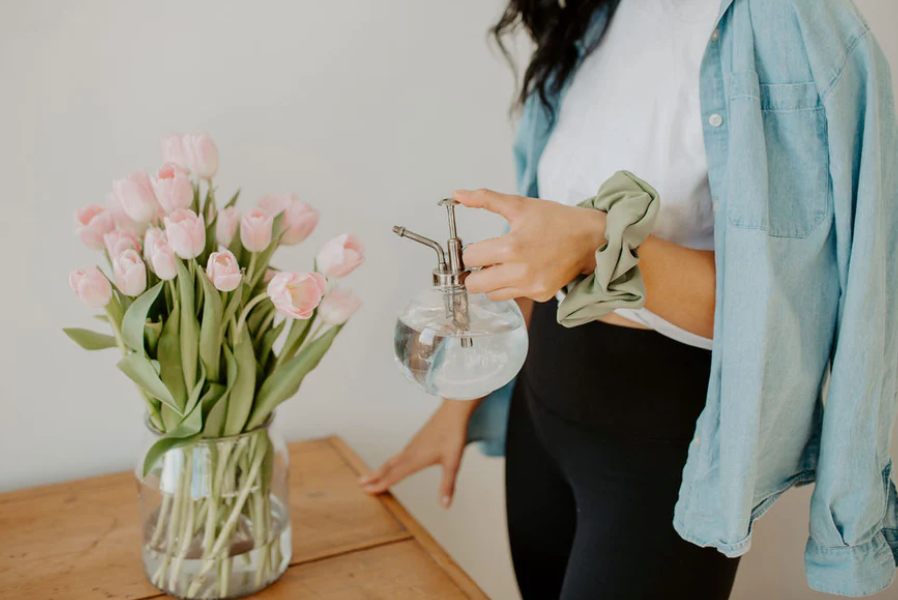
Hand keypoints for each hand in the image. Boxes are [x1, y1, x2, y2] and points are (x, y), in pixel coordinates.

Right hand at [359, 398, 478, 507]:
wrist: (453, 412)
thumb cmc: (453, 435)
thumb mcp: (453, 463)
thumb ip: (447, 485)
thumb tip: (446, 506)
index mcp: (415, 460)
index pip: (393, 476)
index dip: (380, 485)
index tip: (367, 491)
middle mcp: (409, 453)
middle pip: (387, 467)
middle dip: (374, 476)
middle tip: (360, 483)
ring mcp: (412, 445)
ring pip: (392, 460)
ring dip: (380, 469)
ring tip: (372, 475)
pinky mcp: (416, 440)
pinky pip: (398, 454)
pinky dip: (390, 462)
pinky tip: (394, 463)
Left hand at [453, 189, 605, 301]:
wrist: (590, 238)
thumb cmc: (556, 220)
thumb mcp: (519, 205)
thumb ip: (485, 199)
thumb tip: (457, 194)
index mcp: (511, 247)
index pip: (469, 258)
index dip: (470, 250)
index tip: (479, 246)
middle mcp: (520, 271)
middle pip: (474, 284)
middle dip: (475, 271)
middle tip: (486, 260)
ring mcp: (531, 287)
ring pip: (491, 294)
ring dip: (491, 281)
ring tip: (505, 265)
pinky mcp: (540, 295)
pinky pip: (512, 296)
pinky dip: (511, 286)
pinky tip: (524, 270)